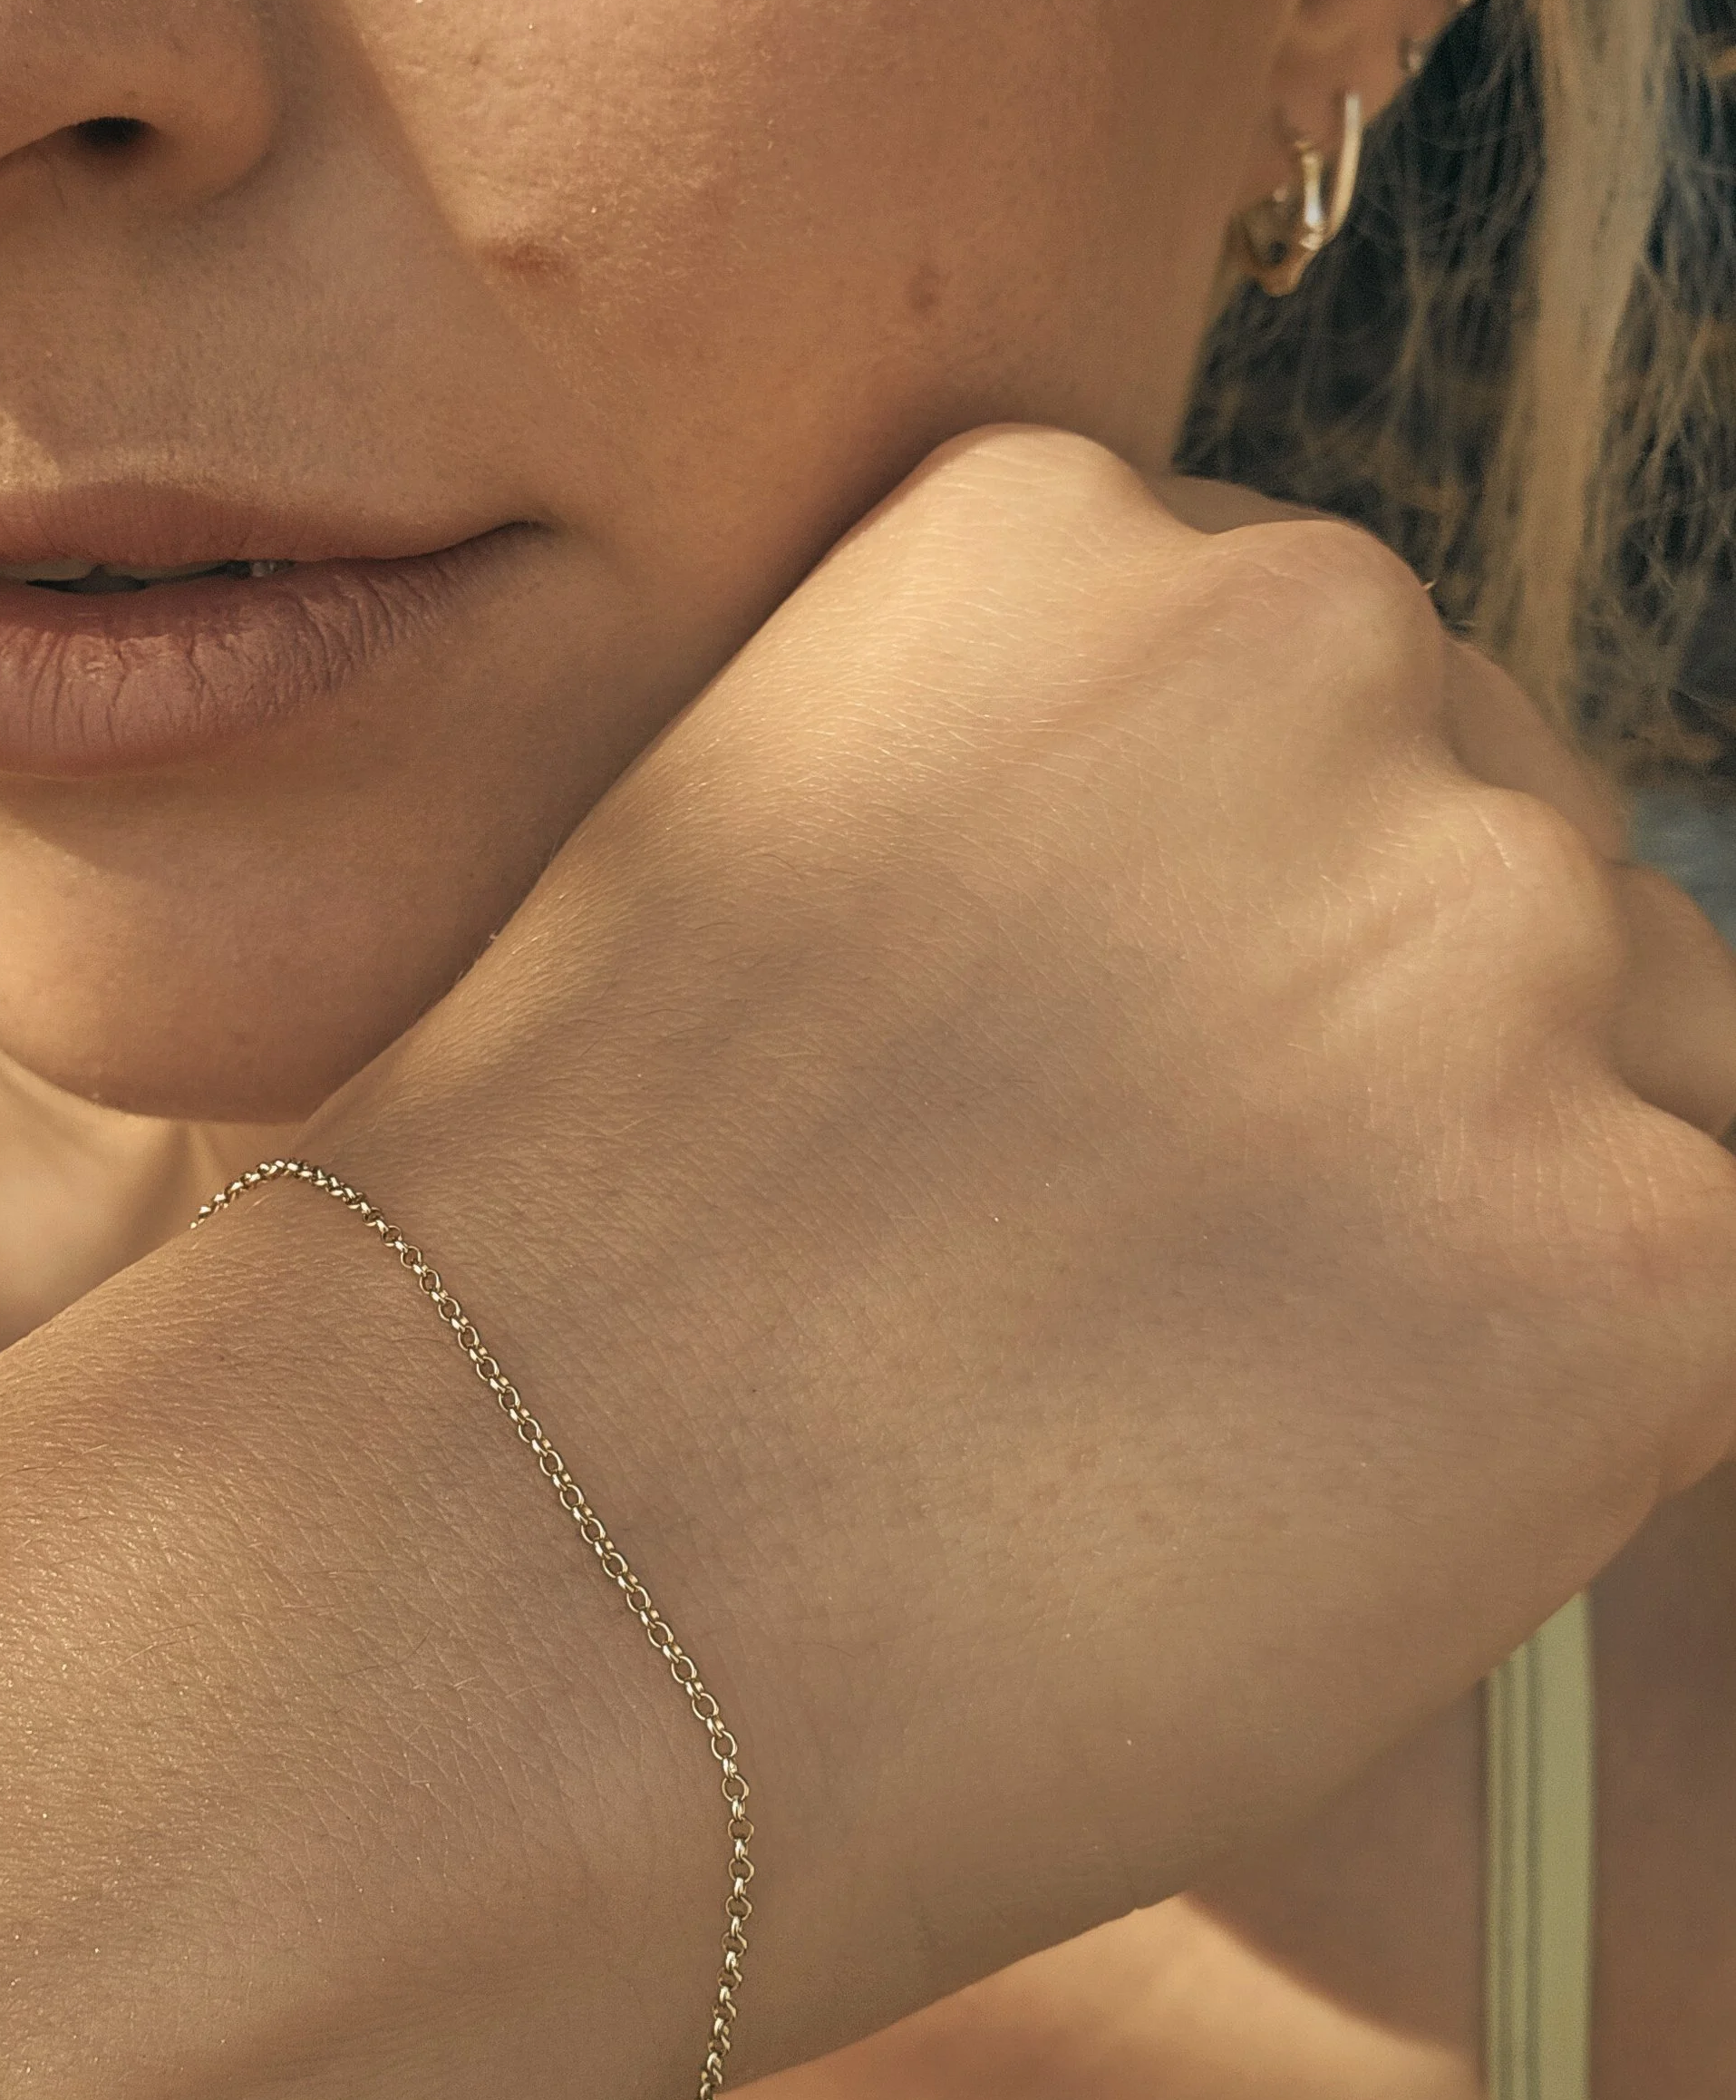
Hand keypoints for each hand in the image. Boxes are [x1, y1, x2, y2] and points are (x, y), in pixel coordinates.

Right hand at [312, 426, 1735, 2058]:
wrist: (485, 1573)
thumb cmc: (549, 1292)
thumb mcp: (752, 888)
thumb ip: (1018, 825)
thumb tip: (1223, 965)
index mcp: (1061, 525)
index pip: (1312, 707)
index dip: (1236, 944)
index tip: (1113, 1112)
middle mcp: (1314, 637)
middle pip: (1494, 864)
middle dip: (1384, 1064)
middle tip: (1164, 1291)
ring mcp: (1494, 924)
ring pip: (1637, 1069)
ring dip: (1486, 1227)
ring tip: (1210, 1417)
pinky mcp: (1637, 1238)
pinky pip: (1699, 1294)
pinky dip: (1556, 1421)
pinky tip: (1315, 1509)